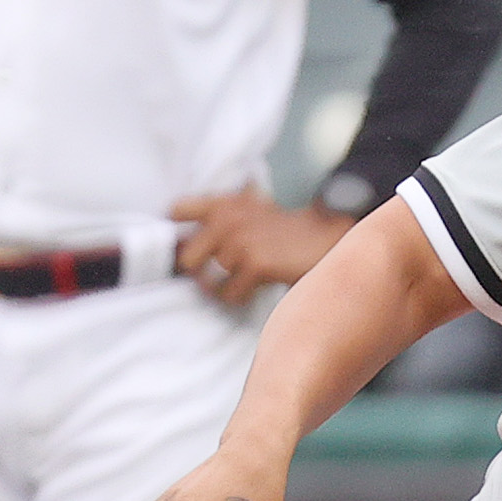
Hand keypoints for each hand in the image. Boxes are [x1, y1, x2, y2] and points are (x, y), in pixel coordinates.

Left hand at [172, 189, 354, 307]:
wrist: (325, 235)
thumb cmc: (284, 230)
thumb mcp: (248, 210)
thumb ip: (218, 220)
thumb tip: (182, 246)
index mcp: (223, 203)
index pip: (177, 211)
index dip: (176, 232)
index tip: (186, 244)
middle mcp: (227, 219)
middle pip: (186, 258)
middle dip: (199, 270)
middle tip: (216, 275)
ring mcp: (241, 243)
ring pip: (209, 281)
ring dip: (224, 286)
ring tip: (243, 280)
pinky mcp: (256, 265)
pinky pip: (230, 294)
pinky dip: (240, 297)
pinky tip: (254, 288)